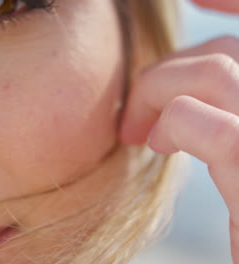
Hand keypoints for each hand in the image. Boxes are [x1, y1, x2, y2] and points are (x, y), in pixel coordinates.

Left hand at [119, 0, 238, 261]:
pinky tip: (158, 144)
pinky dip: (169, 122)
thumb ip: (227, 116)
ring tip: (140, 130)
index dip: (232, 4)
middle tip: (139, 109)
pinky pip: (198, 118)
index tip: (195, 0)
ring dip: (160, 90)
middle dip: (171, 70)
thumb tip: (184, 99)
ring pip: (215, 71)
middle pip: (226, 54)